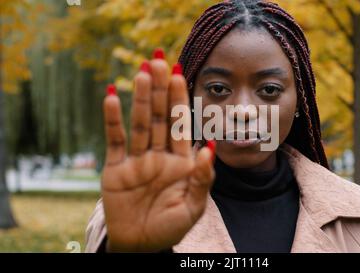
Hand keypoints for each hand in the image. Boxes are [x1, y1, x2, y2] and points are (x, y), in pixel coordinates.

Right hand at [101, 51, 214, 251]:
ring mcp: (137, 159)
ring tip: (141, 72)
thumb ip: (202, 177)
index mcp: (181, 161)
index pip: (180, 124)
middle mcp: (159, 154)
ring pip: (139, 123)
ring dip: (139, 98)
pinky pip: (115, 141)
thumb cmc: (171, 227)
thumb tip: (208, 146)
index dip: (180, 99)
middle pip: (159, 116)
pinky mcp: (116, 168)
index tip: (180, 73)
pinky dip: (112, 120)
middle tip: (159, 60)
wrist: (142, 246)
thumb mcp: (193, 207)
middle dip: (160, 89)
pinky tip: (110, 97)